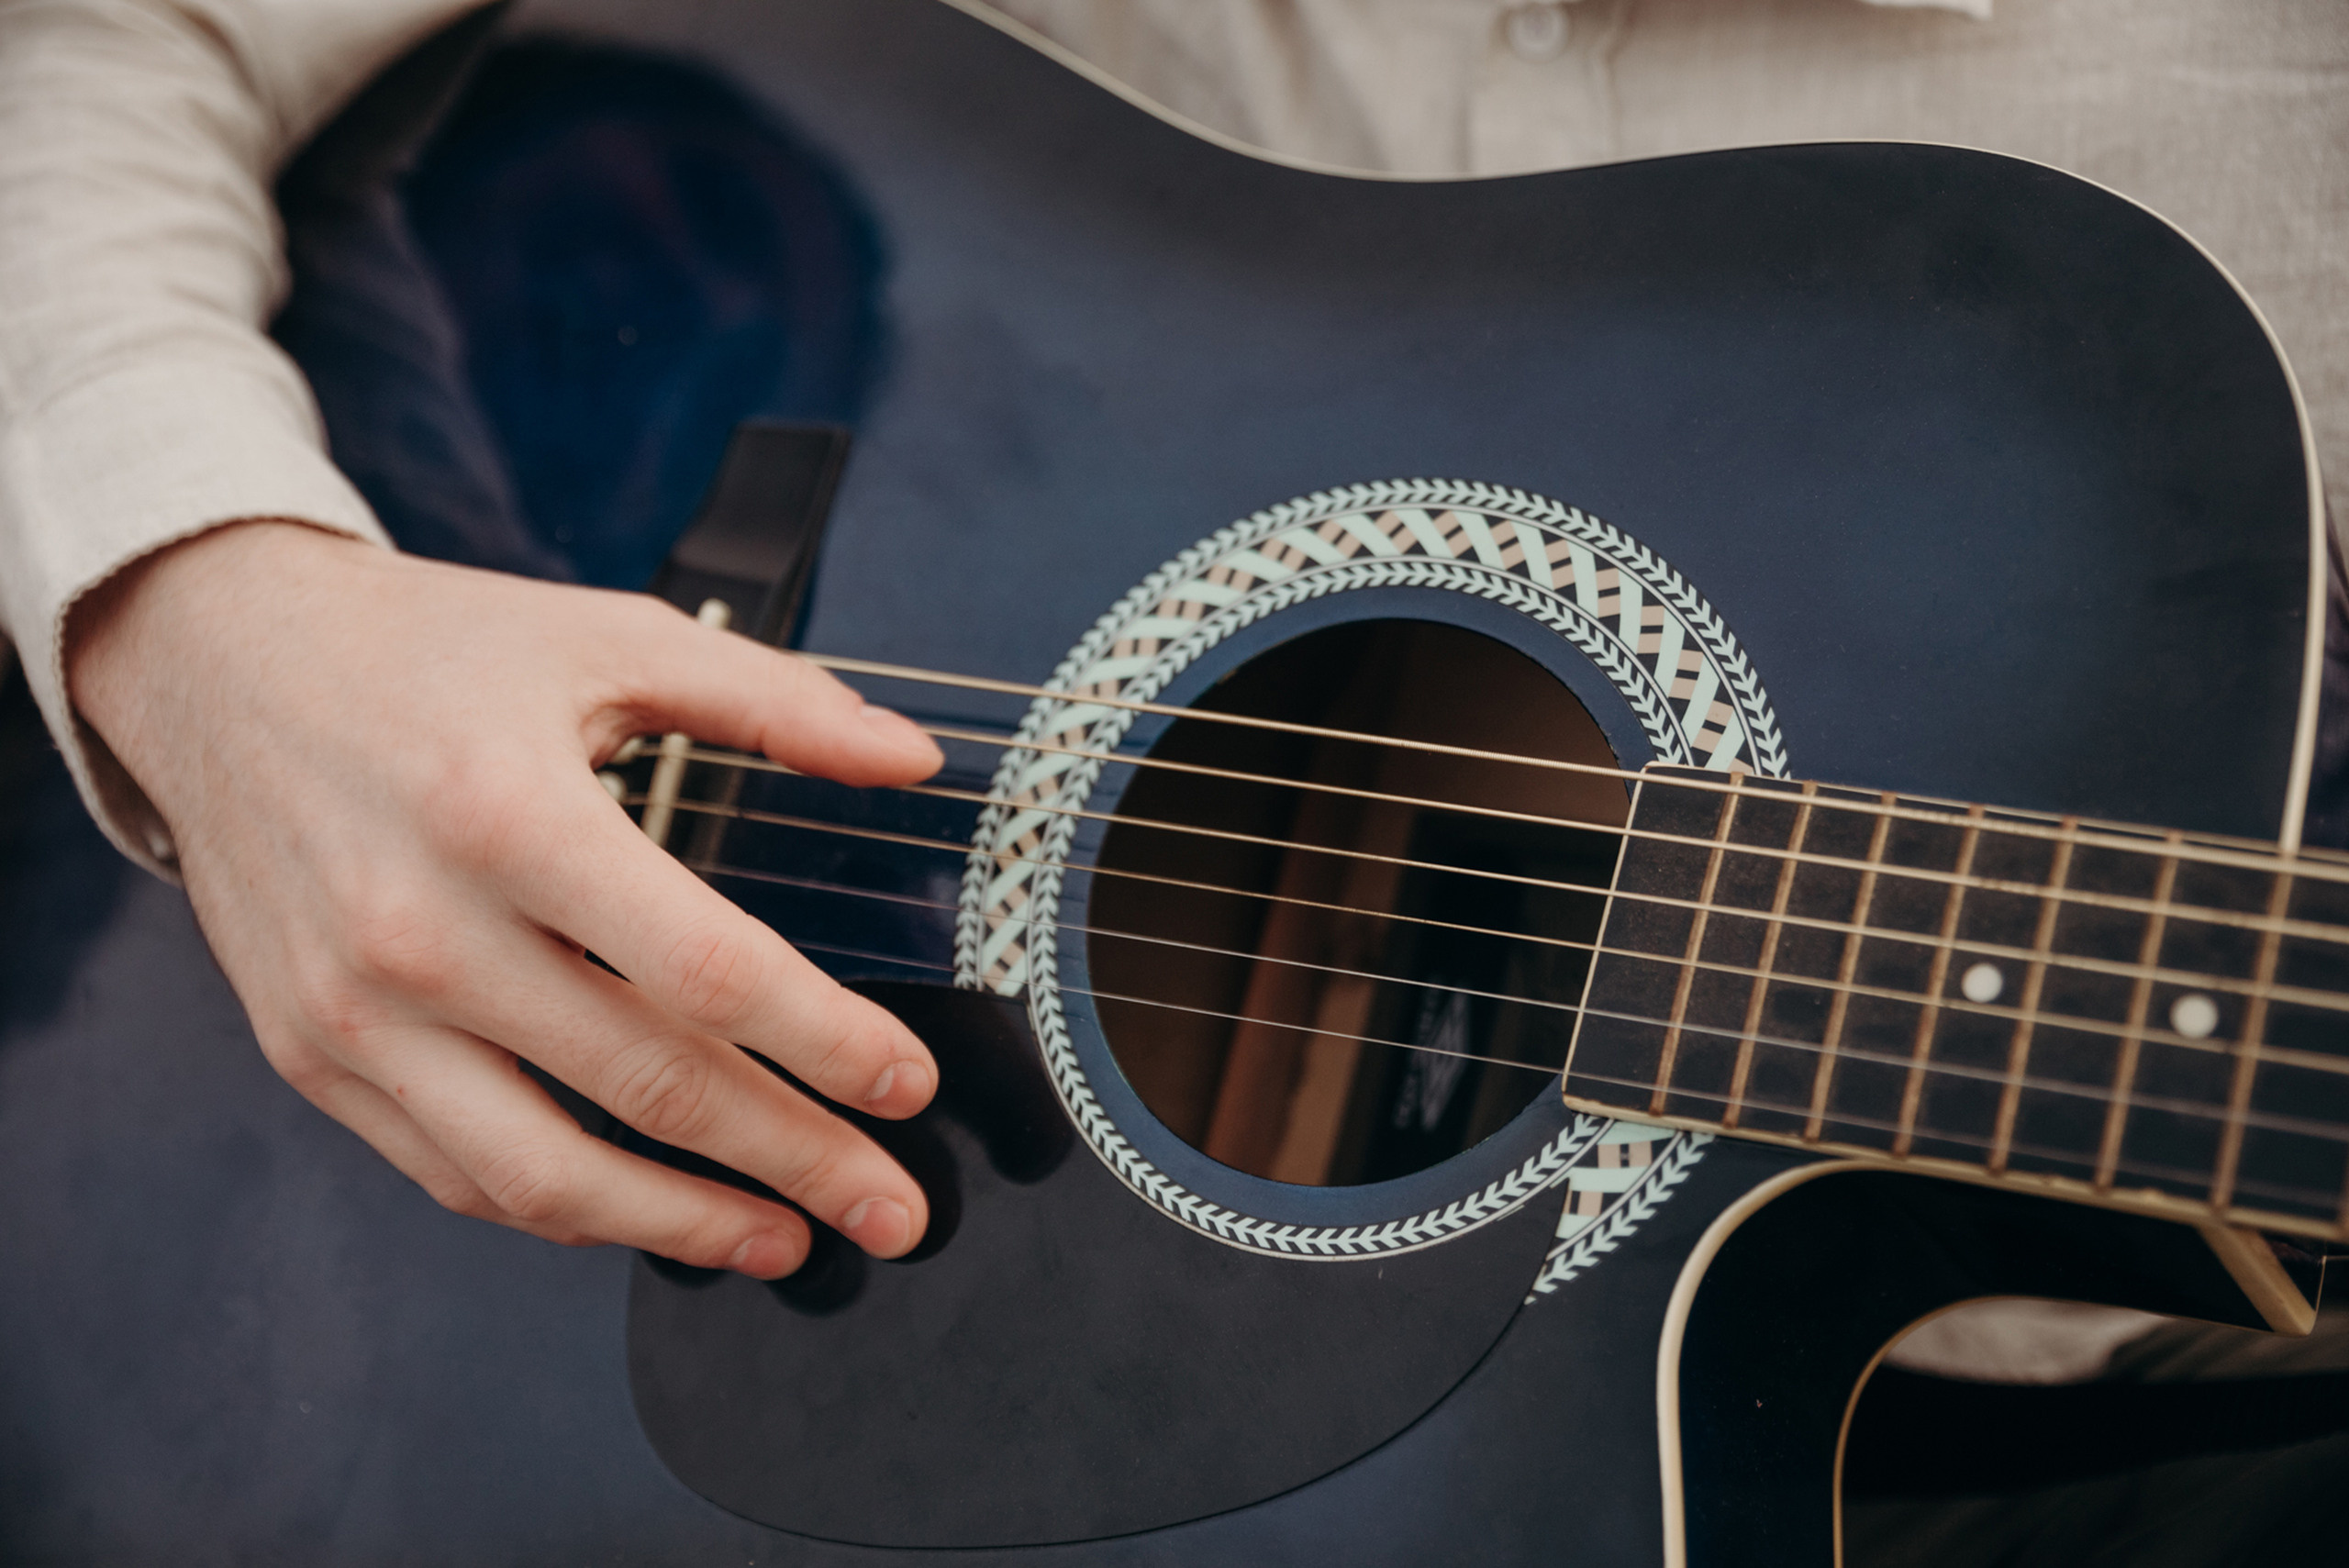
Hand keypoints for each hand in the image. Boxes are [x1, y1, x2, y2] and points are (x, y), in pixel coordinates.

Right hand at [67, 520, 943, 1276]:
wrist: (220, 663)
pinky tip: (652, 1212)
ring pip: (543, 1174)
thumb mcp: (610, 637)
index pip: (705, 971)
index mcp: (510, 816)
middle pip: (647, 1086)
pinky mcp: (311, 1057)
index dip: (824, 1043)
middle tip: (894, 1209)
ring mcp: (355, 1011)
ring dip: (682, 1226)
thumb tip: (912, 759)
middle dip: (794, 1163)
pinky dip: (566, 1209)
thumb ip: (775, 703)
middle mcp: (422, 931)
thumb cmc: (431, 649)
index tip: (908, 1086)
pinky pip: (456, 1172)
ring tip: (786, 1242)